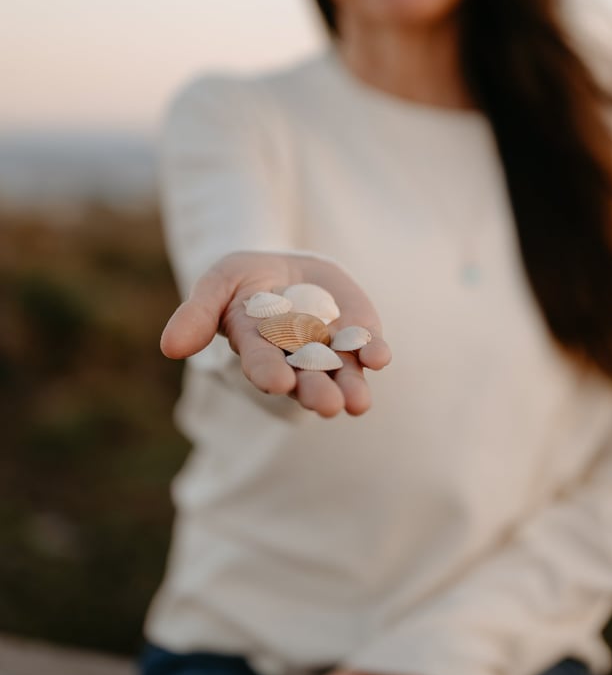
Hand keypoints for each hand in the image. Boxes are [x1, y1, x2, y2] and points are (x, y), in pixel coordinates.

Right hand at [160, 252, 390, 417]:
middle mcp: (295, 359)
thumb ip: (197, 314)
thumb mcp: (218, 283)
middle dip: (316, 392)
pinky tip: (379, 358)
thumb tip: (169, 348)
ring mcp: (330, 351)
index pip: (262, 363)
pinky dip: (375, 354)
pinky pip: (367, 349)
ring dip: (351, 388)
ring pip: (341, 375)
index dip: (268, 371)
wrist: (286, 268)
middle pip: (306, 378)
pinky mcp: (357, 336)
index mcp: (258, 348)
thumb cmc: (245, 279)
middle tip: (327, 406)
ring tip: (358, 404)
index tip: (276, 381)